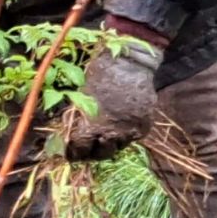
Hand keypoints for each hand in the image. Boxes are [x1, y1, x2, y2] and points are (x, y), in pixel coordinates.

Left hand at [60, 21, 164, 160]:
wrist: (131, 63)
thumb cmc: (101, 74)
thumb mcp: (82, 95)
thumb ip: (79, 117)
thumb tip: (71, 132)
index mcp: (92, 125)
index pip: (80, 149)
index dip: (74, 152)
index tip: (71, 153)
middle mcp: (112, 133)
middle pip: (101, 154)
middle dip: (92, 154)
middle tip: (88, 151)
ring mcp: (131, 130)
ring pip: (119, 147)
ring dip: (110, 144)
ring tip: (105, 138)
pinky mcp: (144, 125)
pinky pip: (133, 137)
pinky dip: (127, 135)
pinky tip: (122, 126)